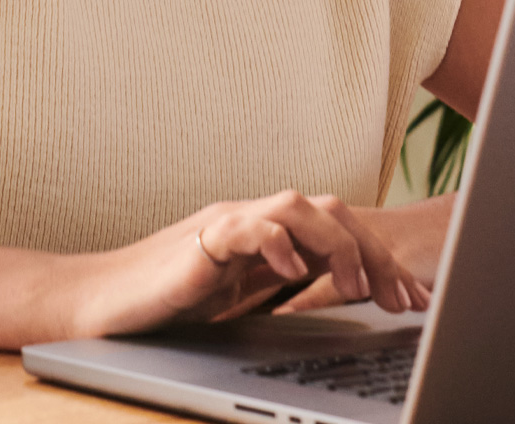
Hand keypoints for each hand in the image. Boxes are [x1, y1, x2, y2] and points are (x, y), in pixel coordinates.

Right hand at [71, 191, 428, 338]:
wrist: (98, 302)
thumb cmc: (164, 305)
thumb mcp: (240, 301)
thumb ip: (282, 290)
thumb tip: (341, 306)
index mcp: (271, 237)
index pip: (341, 233)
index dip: (385, 264)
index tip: (416, 302)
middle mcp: (256, 221)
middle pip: (335, 214)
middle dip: (378, 256)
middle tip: (406, 301)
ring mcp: (230, 225)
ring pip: (301, 208)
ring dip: (340, 247)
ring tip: (359, 288)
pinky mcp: (203, 240)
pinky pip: (250, 226)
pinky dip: (279, 243)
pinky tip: (297, 273)